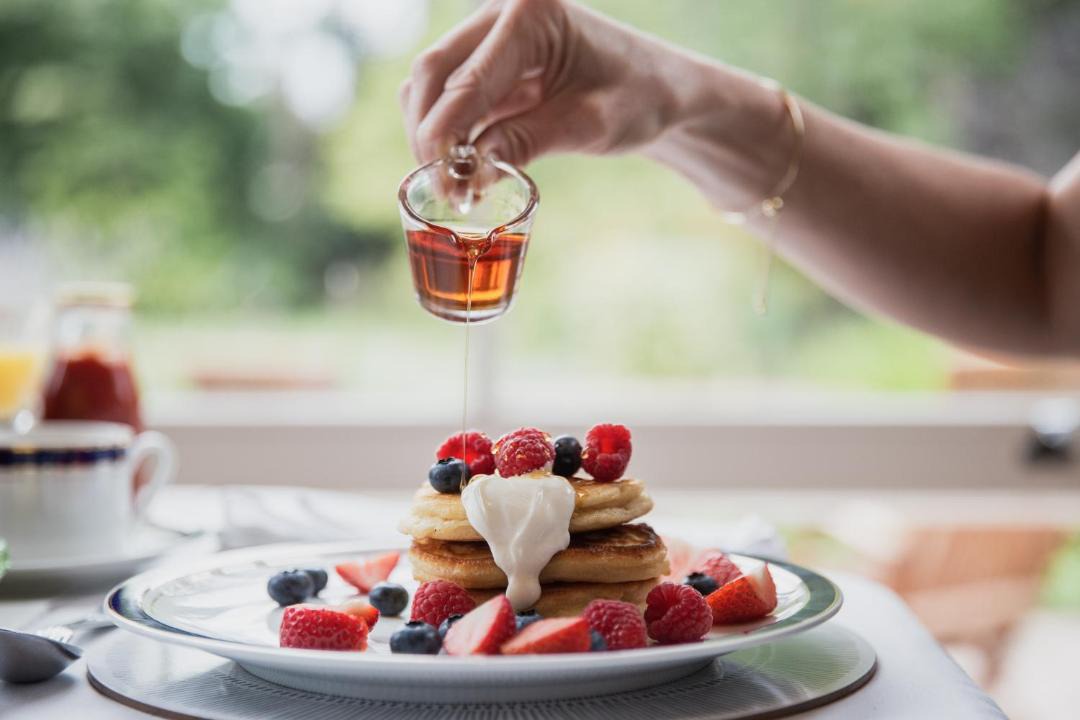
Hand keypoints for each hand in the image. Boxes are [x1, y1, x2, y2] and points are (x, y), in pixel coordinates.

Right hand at [400, 0, 680, 166]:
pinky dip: (449, 131)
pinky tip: (462, 169)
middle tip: (443, 191)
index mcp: (532, 14)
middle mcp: (502, 12)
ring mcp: (491, 32)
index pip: (466, 79)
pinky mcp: (489, 59)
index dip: (444, 135)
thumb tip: (469, 174)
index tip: (444, 185)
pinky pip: (450, 93)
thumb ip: (526, 142)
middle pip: (432, 72)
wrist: (660, 87)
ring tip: (454, 186)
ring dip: (432, 133)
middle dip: (428, 134)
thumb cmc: (638, 98)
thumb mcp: (588, 126)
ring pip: (432, 83)